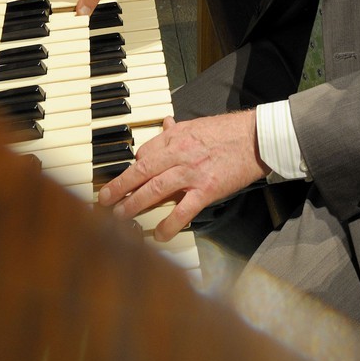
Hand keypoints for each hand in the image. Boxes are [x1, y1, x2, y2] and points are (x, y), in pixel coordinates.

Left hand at [97, 111, 268, 240]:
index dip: (132, 168)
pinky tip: (158, 235)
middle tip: (103, 200)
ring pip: (155, 189)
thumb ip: (178, 129)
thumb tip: (164, 125)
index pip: (144, 153)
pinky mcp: (207, 190)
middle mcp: (179, 153)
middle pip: (141, 171)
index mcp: (176, 137)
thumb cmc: (228, 131)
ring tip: (119, 217)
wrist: (255, 138)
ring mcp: (192, 172)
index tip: (125, 180)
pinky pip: (183, 210)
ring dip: (134, 204)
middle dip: (119, 187)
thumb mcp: (198, 125)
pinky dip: (168, 224)